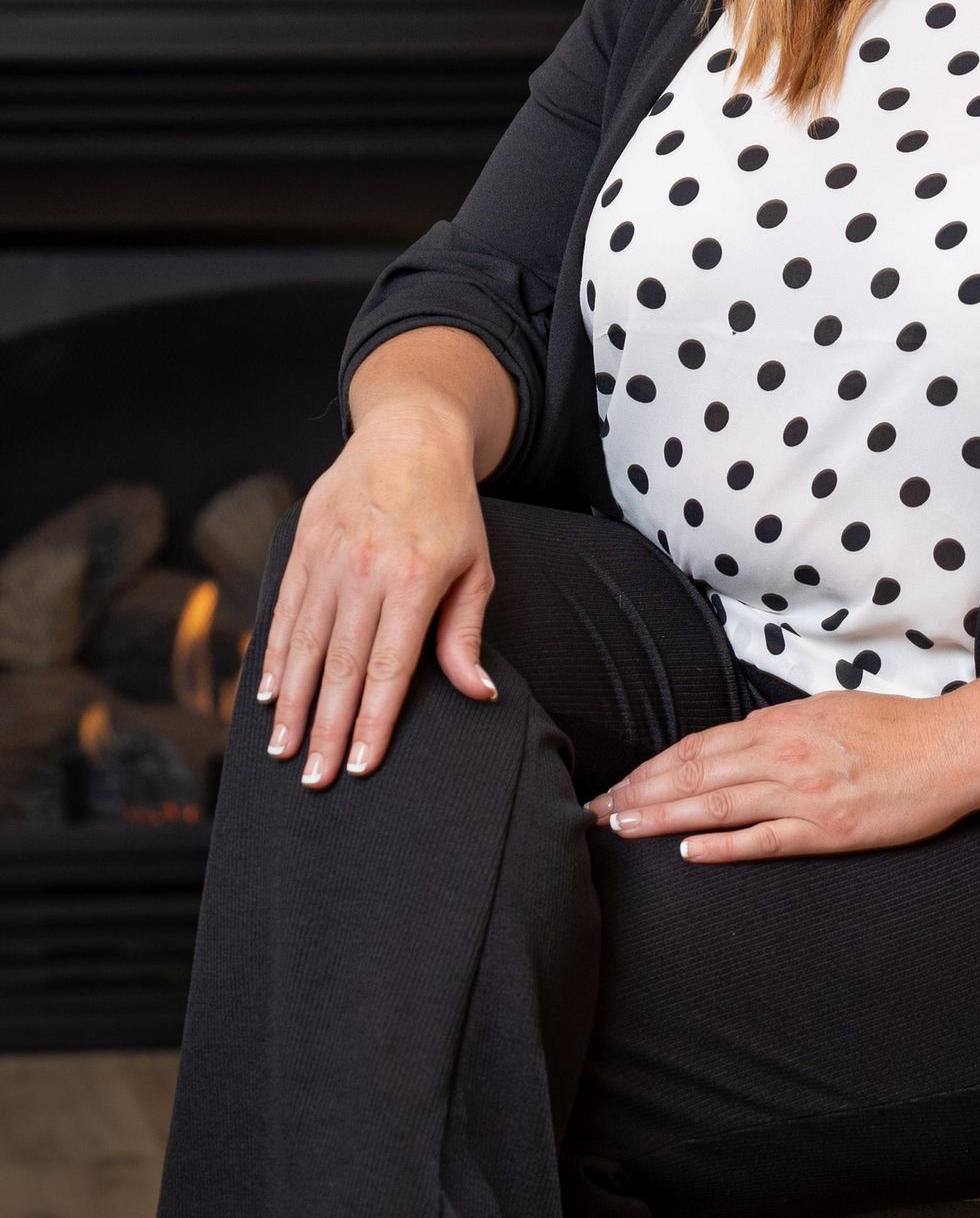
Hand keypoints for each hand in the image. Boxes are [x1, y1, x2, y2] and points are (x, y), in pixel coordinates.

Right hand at [254, 406, 498, 790]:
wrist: (408, 437)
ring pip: (302, 644)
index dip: (372, 721)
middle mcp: (365, 571)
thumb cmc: (450, 511)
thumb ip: (466, 634)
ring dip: (290, 703)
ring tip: (282, 750)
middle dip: (324, 728)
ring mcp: (327, 557)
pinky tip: (265, 695)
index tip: (357, 765)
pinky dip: (271, 656)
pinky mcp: (301, 545)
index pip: (389, 667)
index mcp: (415, 580)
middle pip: (340, 666)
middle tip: (312, 780)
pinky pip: (283, 611)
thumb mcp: (475, 566)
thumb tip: (475, 694)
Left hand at [584, 687, 979, 859]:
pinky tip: (687, 852)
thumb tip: (741, 738)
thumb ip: (781, 725)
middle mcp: (782, 755)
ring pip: (716, 805)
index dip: (652, 767)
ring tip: (623, 829)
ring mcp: (803, 794)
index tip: (618, 785)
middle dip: (640, 794)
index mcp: (780, 724)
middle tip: (597, 813)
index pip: (698, 746)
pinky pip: (763, 840)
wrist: (950, 748)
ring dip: (663, 817)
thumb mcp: (828, 709)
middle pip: (694, 774)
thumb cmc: (894, 727)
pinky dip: (722, 845)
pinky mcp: (826, 829)